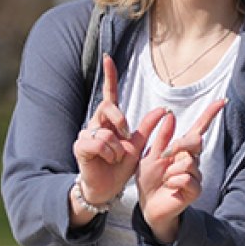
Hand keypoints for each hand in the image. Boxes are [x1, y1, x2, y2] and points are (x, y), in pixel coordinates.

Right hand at [74, 54, 165, 206]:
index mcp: (110, 121)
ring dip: (117, 148)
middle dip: (121, 120)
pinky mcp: (80, 146)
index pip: (110, 95)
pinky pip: (99, 142)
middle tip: (126, 136)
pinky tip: (108, 161)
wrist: (107, 188)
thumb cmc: (119, 167)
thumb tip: (164, 109)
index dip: (109, 76)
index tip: (108, 58)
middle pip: (108, 106)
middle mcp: (96, 123)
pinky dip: (109, 153)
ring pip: (106, 131)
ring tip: (116, 159)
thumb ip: (148, 128)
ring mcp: (86, 134)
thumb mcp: (137, 146)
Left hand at [137, 99, 225, 242]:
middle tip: (164, 155)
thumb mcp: (150, 155)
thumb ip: (161, 137)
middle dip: (179, 145)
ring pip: (188, 162)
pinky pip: (186, 178)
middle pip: (195, 141)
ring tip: (165, 179)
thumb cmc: (149, 179)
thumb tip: (170, 114)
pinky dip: (173, 182)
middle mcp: (192, 159)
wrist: (147, 204)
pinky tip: (170, 187)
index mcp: (182, 149)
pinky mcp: (196, 189)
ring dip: (170, 170)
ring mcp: (196, 174)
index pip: (199, 129)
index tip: (223, 101)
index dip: (210, 114)